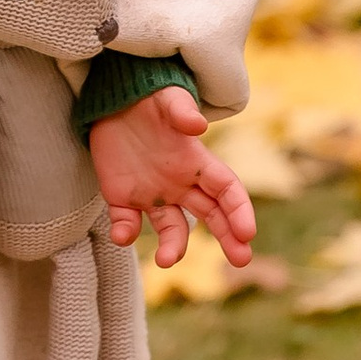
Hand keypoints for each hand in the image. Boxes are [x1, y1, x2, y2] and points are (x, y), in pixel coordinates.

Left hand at [87, 91, 256, 269]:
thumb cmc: (148, 98)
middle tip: (242, 260)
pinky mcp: (122, 197)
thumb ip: (181, 111)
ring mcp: (152, 193)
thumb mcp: (166, 98)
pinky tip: (122, 234)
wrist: (113, 101)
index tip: (247, 232)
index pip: (227, 189)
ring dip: (173, 246)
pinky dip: (125, 232)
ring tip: (166, 261)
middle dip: (228, 238)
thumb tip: (198, 125)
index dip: (239, 210)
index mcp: (196, 161)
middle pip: (211, 215)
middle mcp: (180, 183)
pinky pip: (127, 222)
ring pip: (171, 228)